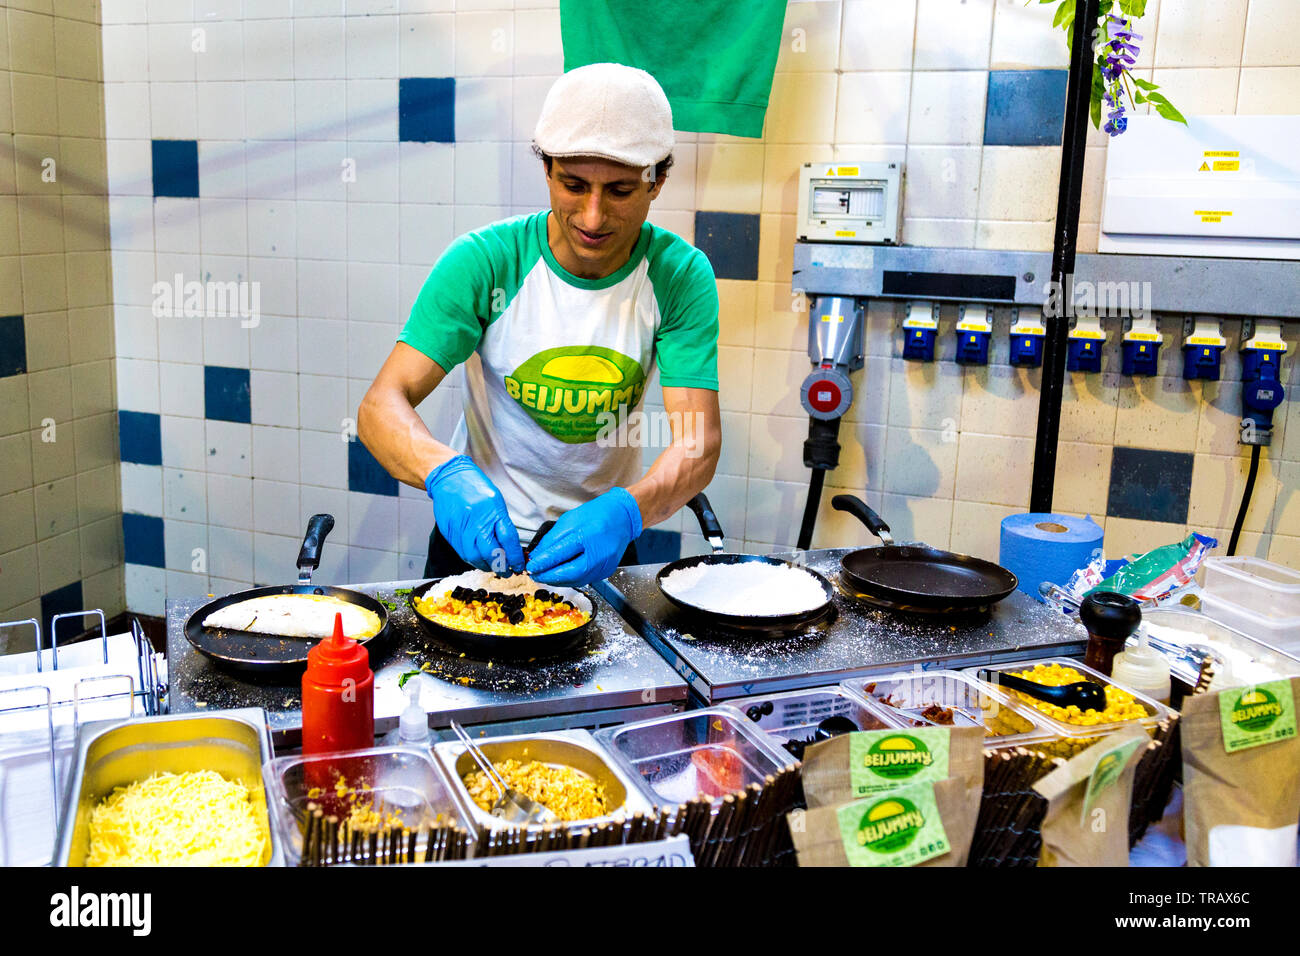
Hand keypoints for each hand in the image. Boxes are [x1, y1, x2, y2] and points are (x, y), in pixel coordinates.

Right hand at [425, 456, 523, 573]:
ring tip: (494, 567)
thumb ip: (502, 523)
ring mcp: (461, 528)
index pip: (507, 539)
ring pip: (474, 557)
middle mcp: (476, 521)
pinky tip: (480, 560)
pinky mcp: (450, 534)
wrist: (449, 478)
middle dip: (501, 566)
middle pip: (490, 552)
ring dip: (486, 566)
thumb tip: (510, 546)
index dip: (515, 556)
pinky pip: (462, 553)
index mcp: (491, 510)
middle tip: (508, 571)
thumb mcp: (496, 500)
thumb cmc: (474, 487)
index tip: (520, 564)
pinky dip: (473, 560)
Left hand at [525, 488, 642, 586]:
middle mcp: (599, 552)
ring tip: (545, 576)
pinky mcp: (607, 571)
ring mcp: (605, 564)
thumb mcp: (570, 520)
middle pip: (570, 572)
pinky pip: (585, 580)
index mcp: (587, 535)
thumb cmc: (596, 514)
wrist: (622, 517)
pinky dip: (570, 579)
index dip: (543, 562)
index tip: (531, 567)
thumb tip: (538, 556)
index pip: (560, 553)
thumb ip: (553, 539)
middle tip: (535, 575)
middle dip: (549, 576)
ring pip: (577, 580)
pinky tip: (561, 576)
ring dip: (558, 580)